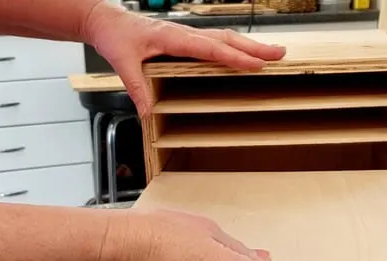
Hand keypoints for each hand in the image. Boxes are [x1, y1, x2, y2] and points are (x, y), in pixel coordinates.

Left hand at [84, 3, 285, 116]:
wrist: (107, 20)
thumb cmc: (115, 36)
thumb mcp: (122, 62)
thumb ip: (136, 86)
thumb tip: (146, 112)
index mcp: (172, 38)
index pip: (210, 48)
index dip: (234, 57)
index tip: (256, 64)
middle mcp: (184, 33)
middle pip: (226, 39)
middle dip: (254, 47)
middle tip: (280, 55)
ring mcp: (187, 35)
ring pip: (224, 39)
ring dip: (249, 46)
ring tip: (272, 54)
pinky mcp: (186, 39)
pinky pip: (216, 42)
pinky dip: (235, 47)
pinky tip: (245, 54)